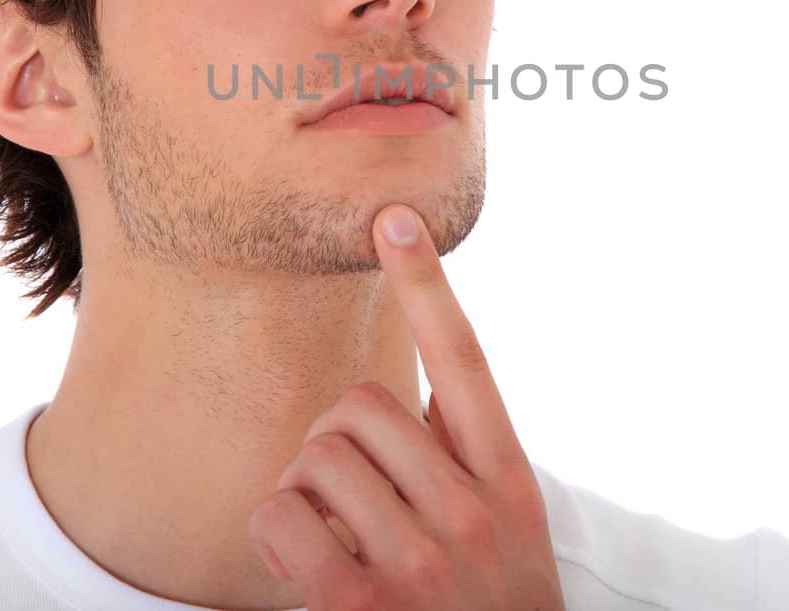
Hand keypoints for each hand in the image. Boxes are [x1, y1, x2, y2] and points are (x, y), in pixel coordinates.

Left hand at [248, 203, 565, 609]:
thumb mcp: (502, 530)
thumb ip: (459, 461)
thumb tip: (399, 392)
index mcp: (508, 480)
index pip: (466, 361)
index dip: (427, 284)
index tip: (393, 216)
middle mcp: (473, 512)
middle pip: (361, 406)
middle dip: (339, 445)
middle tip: (356, 501)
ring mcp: (422, 561)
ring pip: (318, 456)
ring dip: (310, 495)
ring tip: (343, 544)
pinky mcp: (364, 605)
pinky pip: (284, 516)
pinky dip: (280, 536)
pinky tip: (311, 570)